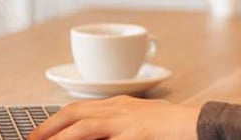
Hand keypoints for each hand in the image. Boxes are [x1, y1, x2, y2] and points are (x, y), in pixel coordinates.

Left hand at [28, 95, 199, 139]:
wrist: (200, 124)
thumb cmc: (173, 128)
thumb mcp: (141, 124)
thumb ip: (119, 130)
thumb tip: (100, 136)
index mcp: (120, 105)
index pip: (80, 108)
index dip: (56, 120)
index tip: (40, 133)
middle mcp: (120, 108)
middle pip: (75, 112)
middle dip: (49, 126)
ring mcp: (127, 120)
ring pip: (84, 125)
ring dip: (61, 136)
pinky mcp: (136, 132)